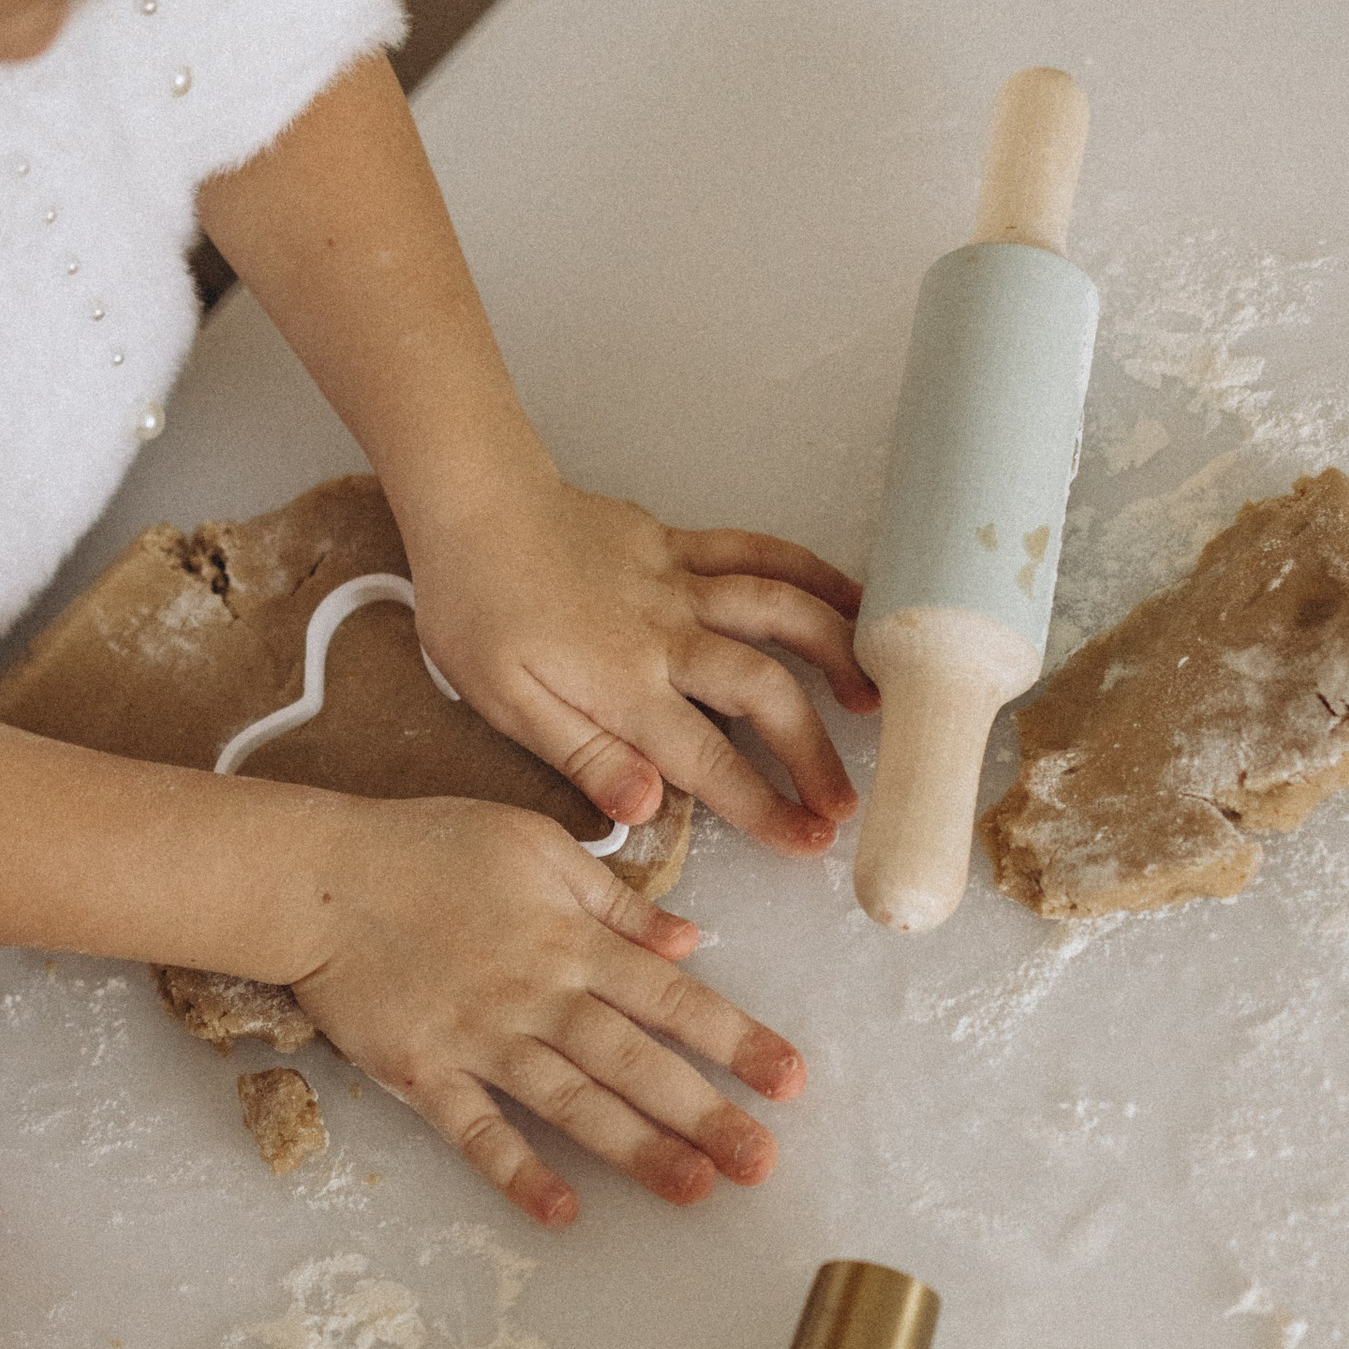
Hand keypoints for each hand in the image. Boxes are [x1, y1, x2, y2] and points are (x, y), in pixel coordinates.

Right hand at [287, 793, 802, 1224]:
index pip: (671, 998)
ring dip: (636, 1148)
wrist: (318, 874)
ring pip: (572, 1101)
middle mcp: (536, 994)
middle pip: (635, 1061)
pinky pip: (476, 1130)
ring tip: (694, 1191)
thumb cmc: (427, 848)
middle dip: (705, 1112)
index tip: (790, 1081)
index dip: (736, 1040)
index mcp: (571, 938)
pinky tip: (564, 1211)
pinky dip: (519, 1170)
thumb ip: (616, 901)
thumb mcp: (536, 845)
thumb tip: (690, 940)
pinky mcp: (422, 1070)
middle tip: (763, 1164)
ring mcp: (479, 1037)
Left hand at [404, 480, 876, 858]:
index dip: (763, 807)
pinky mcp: (681, 545)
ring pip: (780, 612)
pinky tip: (856, 597)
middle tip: (843, 803)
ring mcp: (679, 583)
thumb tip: (647, 811)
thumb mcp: (504, 703)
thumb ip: (583, 756)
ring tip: (875, 700)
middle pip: (762, 692)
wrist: (472, 505)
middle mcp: (664, 634)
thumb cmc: (476, 609)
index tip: (807, 842)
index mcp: (620, 684)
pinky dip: (814, 573)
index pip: (706, 761)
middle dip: (812, 753)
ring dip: (836, 654)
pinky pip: (760, 553)